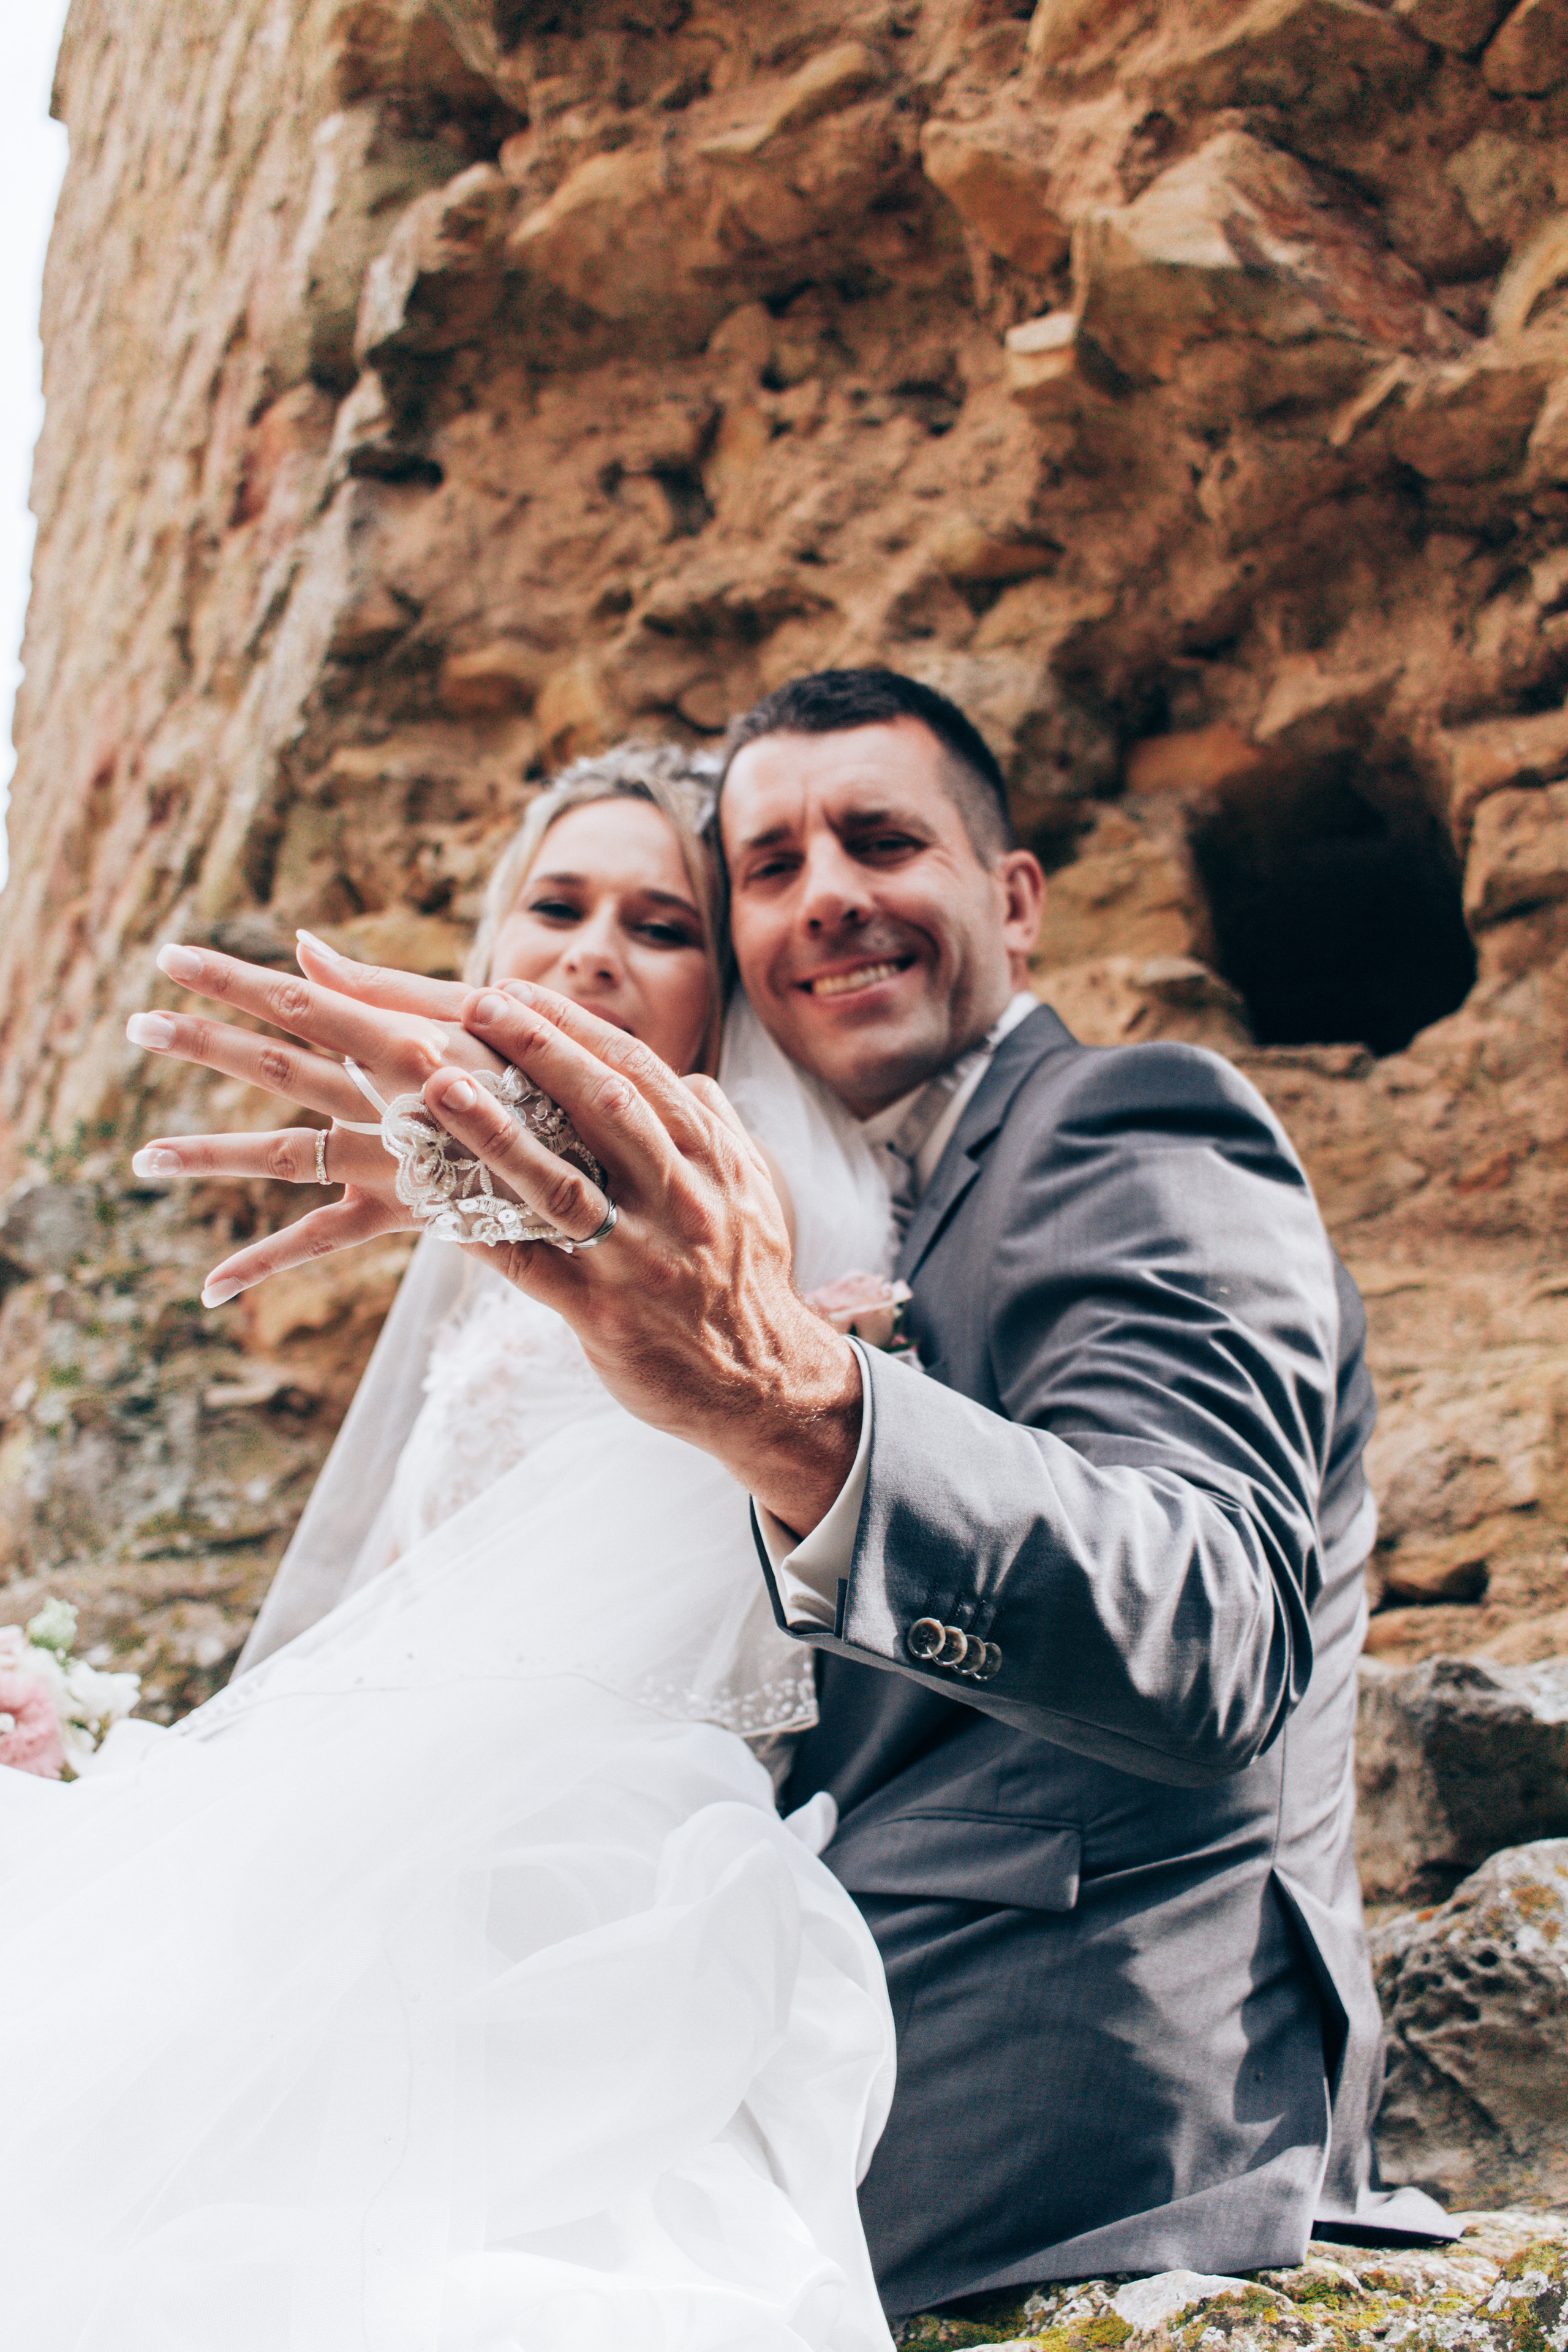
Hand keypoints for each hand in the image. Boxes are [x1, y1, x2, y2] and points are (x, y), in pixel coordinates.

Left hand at [126, 937, 504, 1303]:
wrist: (600, 1158)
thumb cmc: (538, 1072)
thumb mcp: (471, 1017)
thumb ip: (380, 985)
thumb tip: (302, 948)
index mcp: (405, 1041)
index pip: (302, 1002)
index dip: (234, 979)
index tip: (171, 956)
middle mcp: (389, 1100)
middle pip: (279, 1066)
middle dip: (205, 1044)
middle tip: (136, 1024)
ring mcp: (390, 1162)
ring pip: (284, 1155)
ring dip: (210, 1154)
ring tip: (141, 1158)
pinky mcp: (398, 1212)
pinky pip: (320, 1243)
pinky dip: (264, 1265)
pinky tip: (208, 1288)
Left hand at [418, 980, 863, 1537]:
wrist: (765, 1384)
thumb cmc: (744, 1278)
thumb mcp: (753, 1193)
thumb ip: (717, 1131)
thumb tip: (689, 1078)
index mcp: (712, 1160)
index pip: (638, 1071)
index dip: (572, 1028)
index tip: (513, 992)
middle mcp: (681, 1200)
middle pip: (605, 1108)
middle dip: (538, 1051)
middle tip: (474, 1007)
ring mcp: (641, 1259)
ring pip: (564, 1184)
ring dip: (496, 1132)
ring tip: (438, 1087)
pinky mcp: (605, 1316)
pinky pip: (530, 1266)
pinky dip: (480, 1230)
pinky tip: (429, 1200)